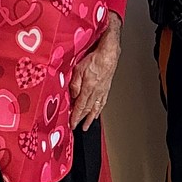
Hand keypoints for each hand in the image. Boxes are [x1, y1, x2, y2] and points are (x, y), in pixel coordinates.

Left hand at [69, 13, 121, 129]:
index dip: (75, 116)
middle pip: (88, 109)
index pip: (80, 106)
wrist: (109, 53)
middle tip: (78, 128)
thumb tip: (72, 96)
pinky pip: (102, 102)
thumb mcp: (79, 69)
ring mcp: (102, 90)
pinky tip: (97, 111)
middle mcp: (96, 92)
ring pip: (96, 107)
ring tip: (88, 125)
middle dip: (82, 119)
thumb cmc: (94, 58)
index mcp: (88, 88)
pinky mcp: (106, 87)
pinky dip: (99, 109)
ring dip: (91, 118)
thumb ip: (74, 84)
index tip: (72, 124)